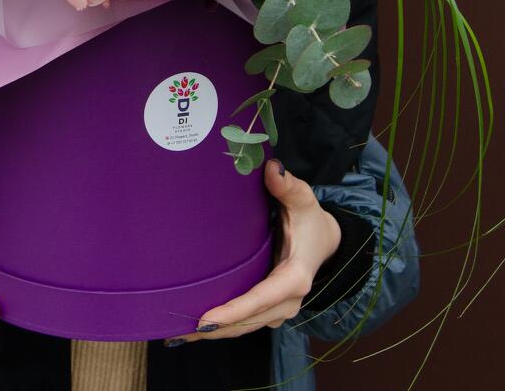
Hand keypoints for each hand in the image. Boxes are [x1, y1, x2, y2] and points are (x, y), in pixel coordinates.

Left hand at [167, 159, 340, 344]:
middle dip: (216, 327)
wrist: (325, 240)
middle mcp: (289, 300)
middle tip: (178, 332)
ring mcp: (281, 309)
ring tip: (180, 335)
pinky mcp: (272, 309)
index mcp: (295, 276)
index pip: (262, 298)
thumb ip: (287, 186)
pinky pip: (247, 322)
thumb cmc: (310, 218)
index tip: (207, 318)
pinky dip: (224, 326)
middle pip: (249, 320)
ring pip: (246, 326)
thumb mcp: (303, 198)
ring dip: (216, 331)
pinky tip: (198, 328)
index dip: (234, 310)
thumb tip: (273, 169)